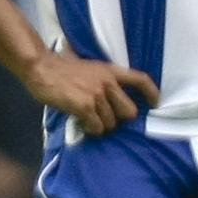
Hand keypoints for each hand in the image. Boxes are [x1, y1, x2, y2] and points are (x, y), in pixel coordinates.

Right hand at [23, 49, 158, 136]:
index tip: (155, 103)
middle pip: (130, 111)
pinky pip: (96, 127)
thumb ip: (105, 80)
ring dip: (102, 127)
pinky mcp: (84, 105)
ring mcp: (97, 94)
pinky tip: (83, 125)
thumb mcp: (91, 69)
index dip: (151, 93)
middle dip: (120, 119)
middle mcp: (108, 82)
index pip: (141, 80)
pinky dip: (91, 130)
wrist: (41, 68)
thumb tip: (113, 99)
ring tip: (90, 122)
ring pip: (112, 123)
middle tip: (107, 120)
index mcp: (112, 70)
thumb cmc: (63, 69)